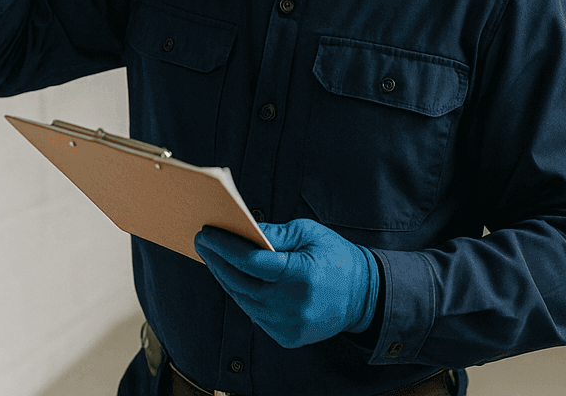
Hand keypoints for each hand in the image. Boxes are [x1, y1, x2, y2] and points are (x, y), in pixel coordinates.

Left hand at [194, 219, 379, 348]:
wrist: (364, 297)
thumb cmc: (336, 258)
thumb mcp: (311, 233)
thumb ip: (277, 232)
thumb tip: (245, 230)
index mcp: (300, 275)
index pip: (251, 261)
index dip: (225, 247)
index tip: (206, 233)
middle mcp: (291, 304)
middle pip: (240, 282)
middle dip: (217, 261)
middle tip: (202, 243)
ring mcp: (288, 325)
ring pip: (243, 300)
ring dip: (224, 278)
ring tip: (213, 259)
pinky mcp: (286, 336)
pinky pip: (255, 314)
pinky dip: (242, 295)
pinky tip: (233, 279)